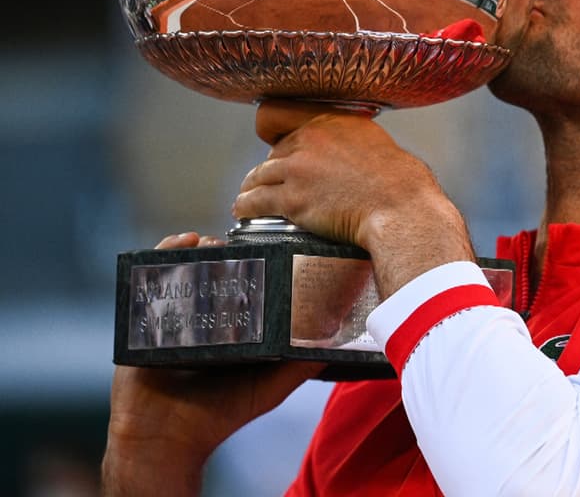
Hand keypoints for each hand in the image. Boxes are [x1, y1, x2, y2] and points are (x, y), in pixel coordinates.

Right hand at [102, 233, 323, 496]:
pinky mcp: (144, 317)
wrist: (166, 439)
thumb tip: (336, 344)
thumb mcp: (268, 388)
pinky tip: (185, 242)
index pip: (245, 286)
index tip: (271, 247)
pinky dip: (165, 254)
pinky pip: (151, 278)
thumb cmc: (218, 416)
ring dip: (200, 248)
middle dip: (228, 252)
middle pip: (215, 273)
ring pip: (186, 270)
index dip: (256, 265)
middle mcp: (203, 318)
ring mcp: (173, 315)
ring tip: (214, 240)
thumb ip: (300, 366)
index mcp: (231, 329)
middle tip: (241, 243)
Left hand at [233, 100, 474, 296]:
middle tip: (271, 183)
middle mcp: (309, 140)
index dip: (275, 135)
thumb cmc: (400, 181)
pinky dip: (246, 206)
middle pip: (273, 153)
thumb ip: (351, 139)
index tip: (275, 147)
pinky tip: (242, 210)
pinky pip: (256, 201)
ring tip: (247, 197)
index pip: (282, 119)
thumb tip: (345, 151)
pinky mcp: (292, 199)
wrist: (401, 207)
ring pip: (259, 176)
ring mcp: (298, 169)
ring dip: (251, 187)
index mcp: (330, 120)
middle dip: (272, 168)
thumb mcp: (375, 141)